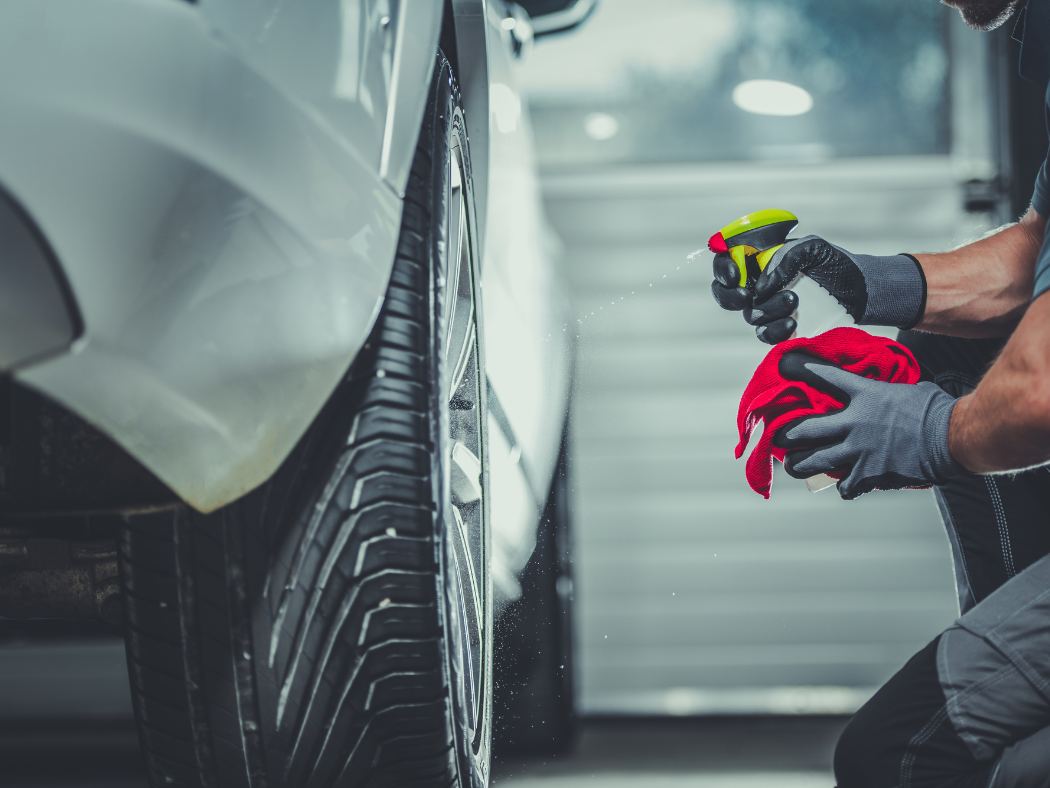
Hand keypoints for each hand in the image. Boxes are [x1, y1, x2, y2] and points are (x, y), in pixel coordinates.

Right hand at [711, 236, 925, 344]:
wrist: (860, 289)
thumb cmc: (834, 262)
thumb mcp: (812, 248)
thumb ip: (785, 257)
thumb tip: (762, 285)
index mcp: (759, 261)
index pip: (726, 263)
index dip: (723, 268)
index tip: (735, 274)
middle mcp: (757, 286)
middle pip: (725, 294)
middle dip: (731, 296)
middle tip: (747, 295)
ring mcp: (767, 310)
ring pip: (750, 315)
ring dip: (767, 309)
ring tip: (793, 300)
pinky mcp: (780, 330)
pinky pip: (765, 335)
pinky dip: (775, 330)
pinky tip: (793, 322)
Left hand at [774, 352, 961, 499]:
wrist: (954, 438)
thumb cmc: (936, 410)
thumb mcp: (907, 389)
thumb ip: (887, 393)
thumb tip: (887, 393)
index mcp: (865, 395)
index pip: (827, 376)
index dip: (804, 370)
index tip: (788, 365)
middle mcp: (854, 422)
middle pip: (804, 430)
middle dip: (787, 436)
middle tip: (780, 439)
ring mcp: (858, 450)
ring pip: (814, 462)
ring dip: (802, 466)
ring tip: (796, 466)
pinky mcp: (869, 474)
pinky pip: (845, 485)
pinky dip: (845, 486)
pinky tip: (847, 485)